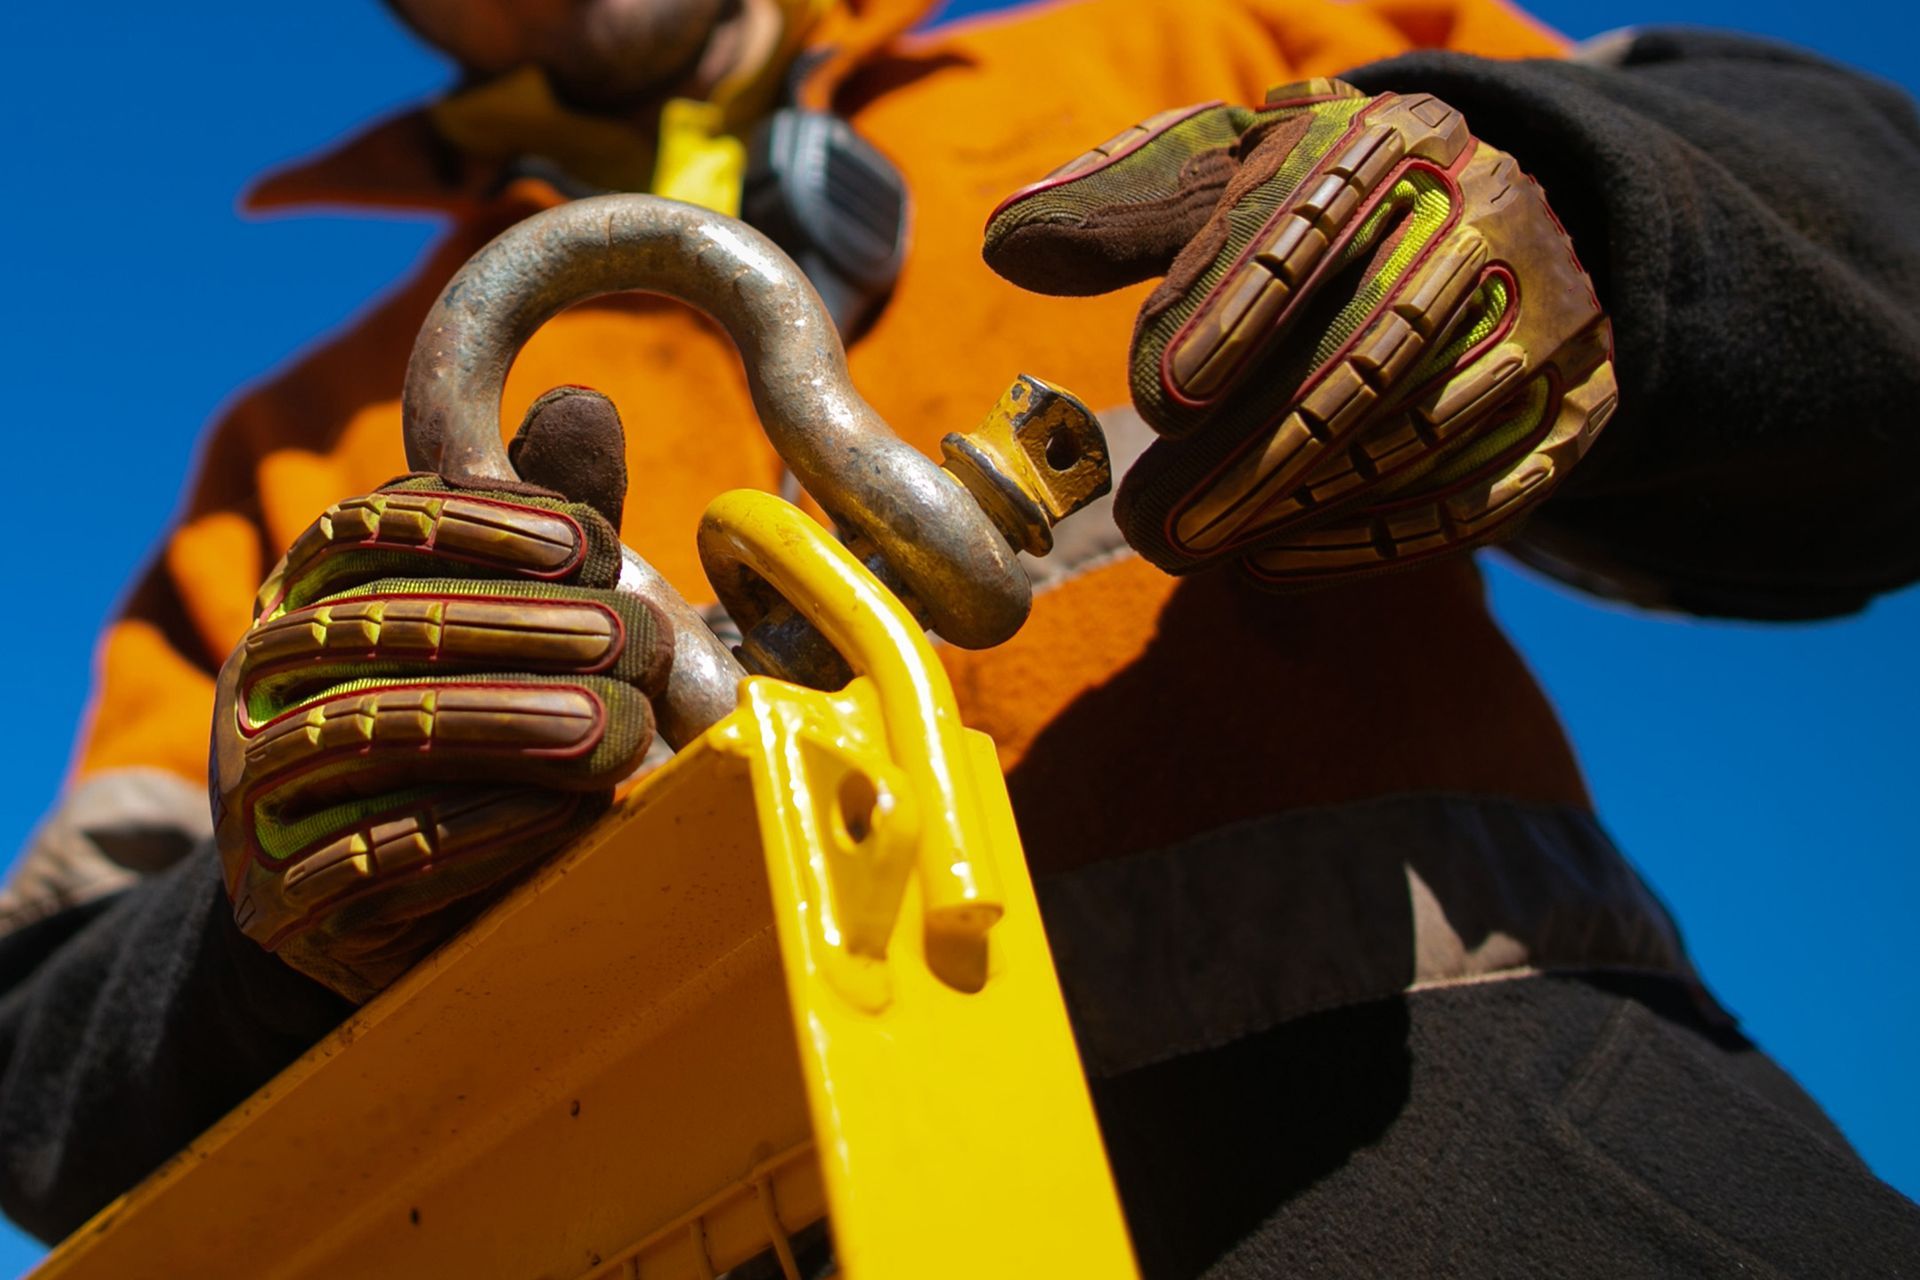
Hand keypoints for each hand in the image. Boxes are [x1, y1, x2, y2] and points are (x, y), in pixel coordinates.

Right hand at [212, 388, 670, 1001]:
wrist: (398, 912)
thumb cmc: (475, 735)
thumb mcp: (511, 624)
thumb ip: (540, 529)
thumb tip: (585, 402)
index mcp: (304, 596)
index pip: (367, 530)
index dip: (482, 527)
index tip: (592, 544)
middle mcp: (259, 683)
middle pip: (379, 630)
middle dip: (525, 633)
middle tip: (637, 643)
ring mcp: (254, 795)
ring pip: (374, 734)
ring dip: (511, 726)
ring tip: (617, 728)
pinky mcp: (282, 903)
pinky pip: (379, 856)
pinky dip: (485, 829)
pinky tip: (572, 811)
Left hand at [984, 78, 1615, 583]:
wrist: (1506, 220)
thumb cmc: (1321, 203)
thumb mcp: (1230, 172)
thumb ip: (1125, 204)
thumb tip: (1009, 241)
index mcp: (1390, 137)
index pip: (1316, 215)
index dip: (1237, 306)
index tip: (1159, 395)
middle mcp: (1484, 214)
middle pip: (1372, 345)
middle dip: (1256, 445)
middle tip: (1152, 528)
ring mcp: (1546, 313)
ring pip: (1423, 428)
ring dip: (1301, 503)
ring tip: (1194, 552)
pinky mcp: (1574, 404)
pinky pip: (1484, 489)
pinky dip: (1376, 540)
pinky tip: (1275, 565)